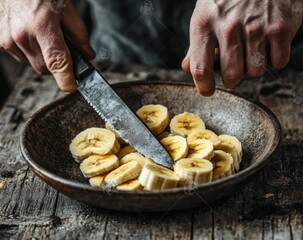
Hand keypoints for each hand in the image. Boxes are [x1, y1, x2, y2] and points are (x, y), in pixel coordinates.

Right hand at [0, 0, 94, 90]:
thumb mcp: (66, 7)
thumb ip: (79, 34)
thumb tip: (88, 55)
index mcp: (42, 26)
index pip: (57, 62)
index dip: (66, 78)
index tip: (71, 86)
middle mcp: (22, 36)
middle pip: (45, 68)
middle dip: (56, 64)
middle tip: (60, 48)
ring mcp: (8, 40)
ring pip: (32, 65)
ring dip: (42, 58)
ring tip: (43, 36)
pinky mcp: (0, 41)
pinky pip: (20, 57)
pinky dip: (28, 52)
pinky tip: (30, 35)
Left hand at [182, 0, 302, 95]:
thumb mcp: (204, 16)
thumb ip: (195, 45)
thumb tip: (187, 68)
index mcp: (204, 26)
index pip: (200, 70)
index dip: (204, 87)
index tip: (208, 90)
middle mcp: (228, 27)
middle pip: (231, 77)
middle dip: (232, 80)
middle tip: (233, 72)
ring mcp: (255, 28)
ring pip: (255, 73)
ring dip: (253, 69)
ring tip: (251, 54)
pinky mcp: (279, 27)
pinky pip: (278, 63)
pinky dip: (274, 59)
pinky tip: (267, 46)